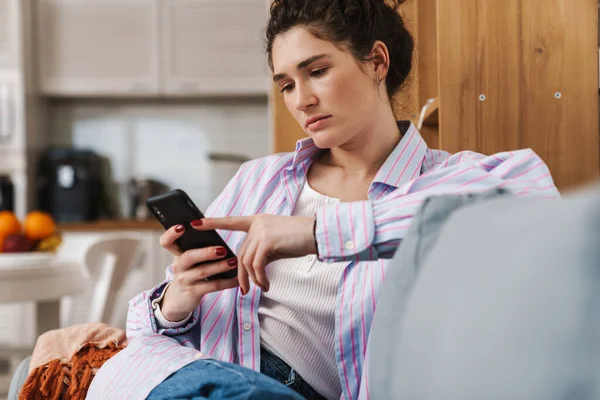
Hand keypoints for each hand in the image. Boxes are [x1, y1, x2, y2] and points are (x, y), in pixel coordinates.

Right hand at [158, 225, 238, 320]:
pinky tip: (238, 279)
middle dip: (206, 252)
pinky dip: (227, 282)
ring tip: (234, 262)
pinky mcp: (193, 293)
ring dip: (220, 266)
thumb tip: (217, 231)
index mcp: (177, 254)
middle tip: (222, 249)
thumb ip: (197, 248)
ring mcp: (184, 280)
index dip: (171, 234)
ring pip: (202, 272)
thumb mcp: (188, 261)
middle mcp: (178, 266)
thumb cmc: (189, 273)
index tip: (182, 227)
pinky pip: (212, 286)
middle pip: (188, 257)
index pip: (166, 242)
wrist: (179, 300)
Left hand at [196, 215, 316, 293]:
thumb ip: (262, 250)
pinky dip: (260, 278)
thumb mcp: (277, 243)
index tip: (196, 223)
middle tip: (243, 290)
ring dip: (251, 279)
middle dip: (240, 275)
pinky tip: (266, 285)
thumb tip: (254, 268)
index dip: (213, 222)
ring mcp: (261, 231)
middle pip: (240, 253)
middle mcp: (257, 224)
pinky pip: (256, 265)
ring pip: (246, 261)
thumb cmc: (300, 239)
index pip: (231, 221)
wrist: (317, 234)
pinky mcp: (267, 241)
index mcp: (257, 221)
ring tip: (260, 288)